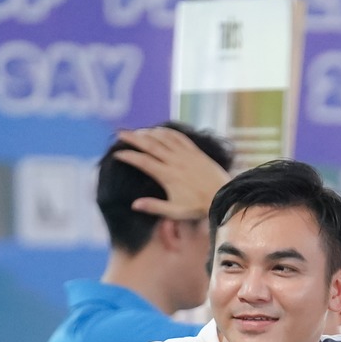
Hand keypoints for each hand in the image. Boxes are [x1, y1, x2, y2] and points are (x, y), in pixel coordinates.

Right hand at [113, 126, 231, 221]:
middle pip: (150, 145)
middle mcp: (175, 162)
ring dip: (148, 133)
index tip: (117, 154)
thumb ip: (155, 207)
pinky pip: (179, 137)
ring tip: (136, 132)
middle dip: (133, 138)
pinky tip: (158, 130)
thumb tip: (134, 205)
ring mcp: (186, 155)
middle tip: (120, 134)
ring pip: (163, 138)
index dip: (129, 157)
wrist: (223, 196)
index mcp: (168, 176)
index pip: (143, 162)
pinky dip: (166, 132)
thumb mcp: (175, 212)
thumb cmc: (198, 207)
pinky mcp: (196, 151)